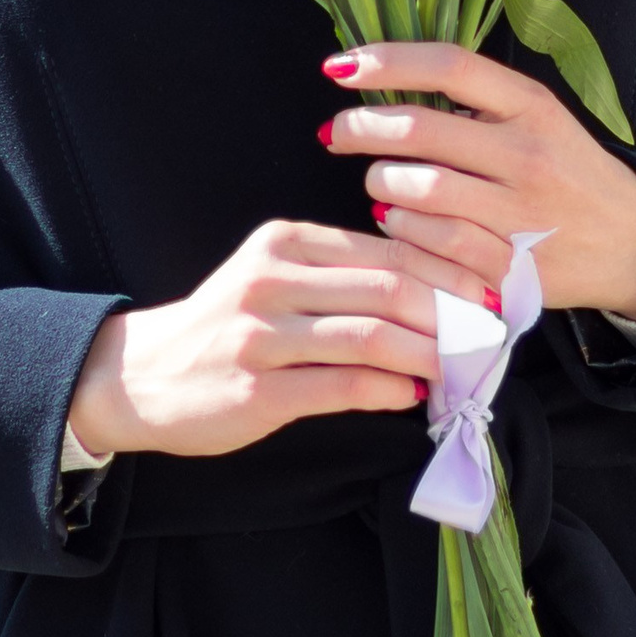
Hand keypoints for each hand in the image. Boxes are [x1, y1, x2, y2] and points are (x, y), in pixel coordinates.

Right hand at [66, 218, 497, 459]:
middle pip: (387, 286)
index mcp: (284, 241)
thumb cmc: (227, 326)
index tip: (493, 290)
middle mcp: (271, 279)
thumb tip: (435, 291)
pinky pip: (341, 386)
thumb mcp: (277, 279)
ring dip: (429, 353)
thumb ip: (344, 278)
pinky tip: (414, 395)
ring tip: (465, 366)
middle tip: (492, 332)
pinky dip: (388, 389)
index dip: (449, 269)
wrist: (142, 376)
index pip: (386, 247)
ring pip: (369, 335)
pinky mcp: (256, 389)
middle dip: (451, 310)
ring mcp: (261, 335)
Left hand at [319, 42, 635, 320]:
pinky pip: (435, 243)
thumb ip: (476, 101)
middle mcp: (529, 154)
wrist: (635, 242)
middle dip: (362, 127)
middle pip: (421, 129)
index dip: (387, 61)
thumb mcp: (537, 119)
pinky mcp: (514, 266)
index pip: (450, 65)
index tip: (340, 68)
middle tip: (336, 131)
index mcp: (533, 105)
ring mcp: (522, 213)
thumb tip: (384, 83)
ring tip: (377, 181)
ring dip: (380, 181)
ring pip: (420, 188)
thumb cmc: (567, 171)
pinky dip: (402, 229)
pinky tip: (397, 221)